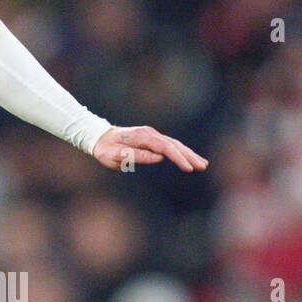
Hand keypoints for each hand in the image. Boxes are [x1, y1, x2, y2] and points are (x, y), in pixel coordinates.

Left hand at [92, 125, 207, 171]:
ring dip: (189, 154)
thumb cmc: (105, 149)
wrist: (98, 137)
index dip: (178, 158)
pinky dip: (181, 152)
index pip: (165, 147)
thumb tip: (158, 158)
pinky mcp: (152, 139)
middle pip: (174, 144)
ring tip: (203, 164)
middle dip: (189, 156)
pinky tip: (190, 158)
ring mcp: (152, 135)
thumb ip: (136, 156)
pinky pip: (170, 145)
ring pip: (174, 144)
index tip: (188, 168)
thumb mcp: (116, 156)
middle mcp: (150, 133)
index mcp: (142, 137)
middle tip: (203, 166)